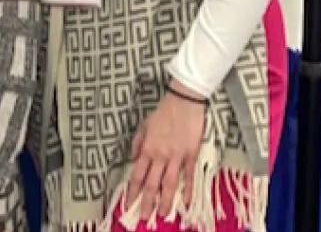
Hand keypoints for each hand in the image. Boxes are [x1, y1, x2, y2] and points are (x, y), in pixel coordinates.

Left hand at [124, 82, 208, 219]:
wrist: (184, 103)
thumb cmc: (163, 113)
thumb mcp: (143, 126)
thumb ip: (138, 144)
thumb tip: (134, 159)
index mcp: (146, 149)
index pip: (138, 175)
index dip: (133, 191)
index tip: (129, 203)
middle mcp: (160, 156)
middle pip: (152, 184)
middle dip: (147, 202)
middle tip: (143, 217)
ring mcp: (176, 157)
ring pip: (169, 184)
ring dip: (166, 201)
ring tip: (163, 215)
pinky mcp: (191, 155)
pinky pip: (189, 176)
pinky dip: (188, 190)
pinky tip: (186, 202)